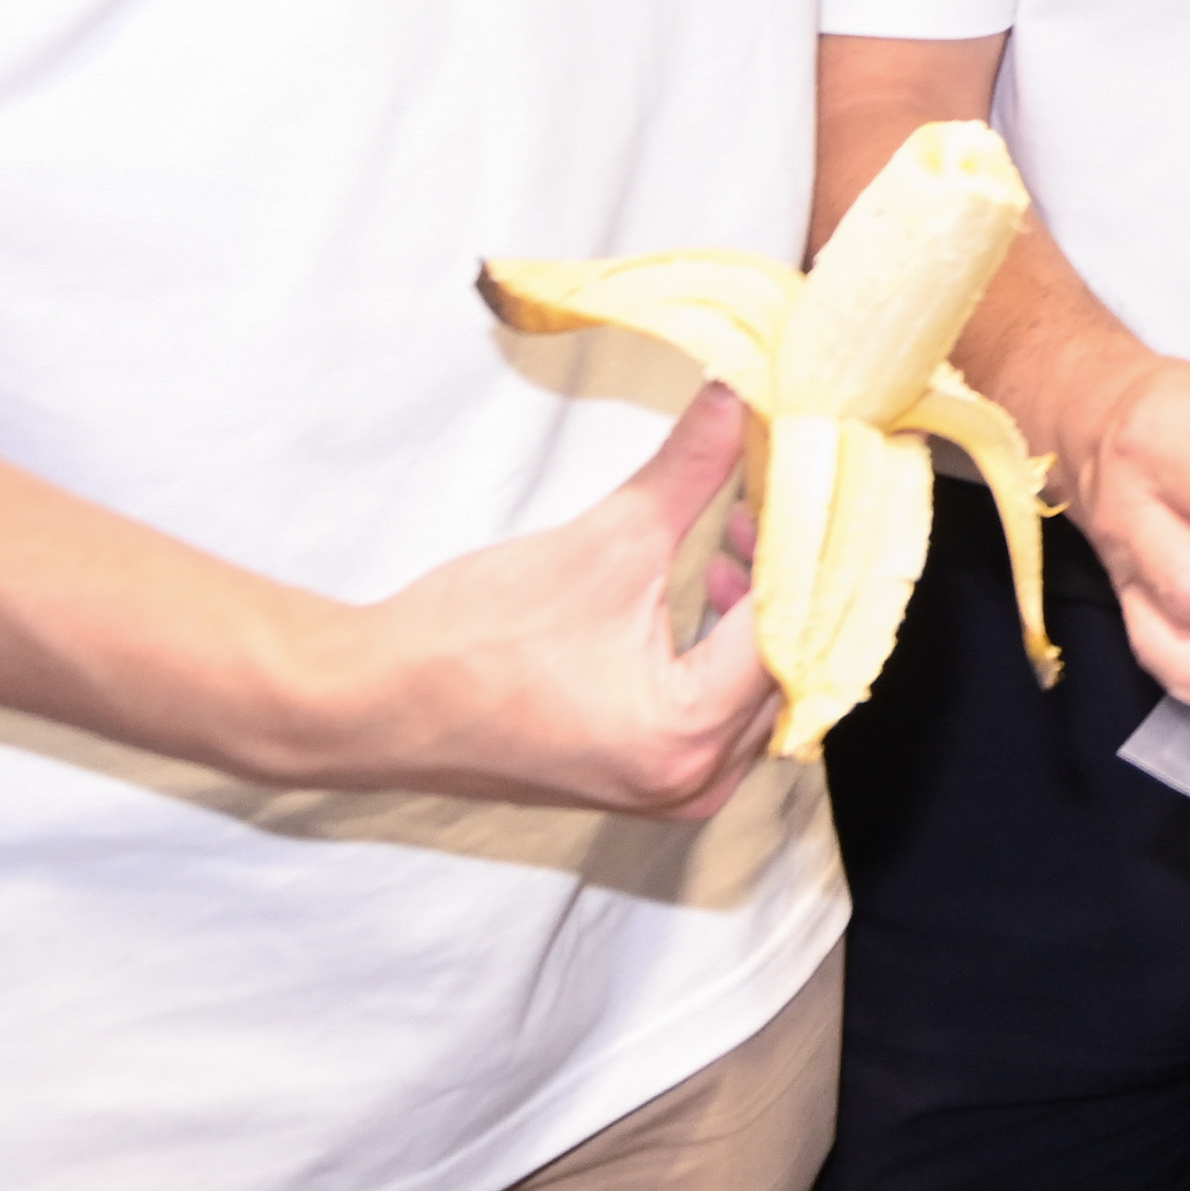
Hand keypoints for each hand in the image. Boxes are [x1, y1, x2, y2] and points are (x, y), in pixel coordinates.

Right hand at [276, 384, 786, 817]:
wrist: (373, 702)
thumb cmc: (470, 640)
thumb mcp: (602, 540)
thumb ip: (689, 470)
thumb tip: (744, 399)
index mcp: (687, 733)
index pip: (792, 627)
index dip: (808, 545)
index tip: (816, 482)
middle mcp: (692, 781)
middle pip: (788, 666)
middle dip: (788, 577)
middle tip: (780, 498)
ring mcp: (670, 791)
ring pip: (760, 691)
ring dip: (758, 612)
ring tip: (735, 533)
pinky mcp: (646, 780)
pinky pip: (723, 713)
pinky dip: (726, 649)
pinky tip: (707, 584)